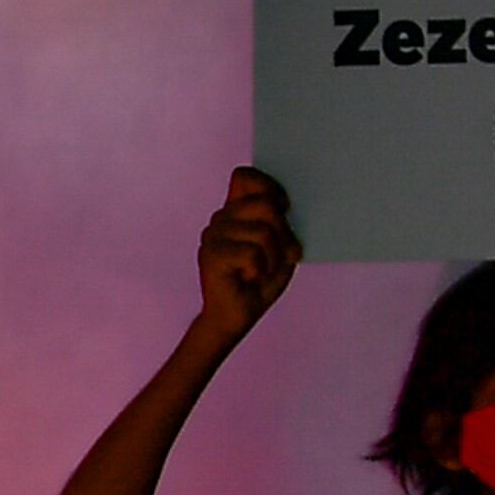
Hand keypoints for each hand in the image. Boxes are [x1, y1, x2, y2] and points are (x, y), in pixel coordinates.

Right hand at [194, 167, 299, 340]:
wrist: (235, 318)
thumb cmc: (258, 282)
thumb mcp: (280, 248)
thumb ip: (280, 224)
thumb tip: (282, 208)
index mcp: (236, 212)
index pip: (245, 177)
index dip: (269, 188)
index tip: (283, 209)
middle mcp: (221, 219)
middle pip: (264, 204)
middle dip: (282, 234)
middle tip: (277, 257)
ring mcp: (213, 235)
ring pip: (263, 232)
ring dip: (272, 259)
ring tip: (259, 272)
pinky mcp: (211, 255)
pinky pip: (252, 253)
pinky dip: (259, 270)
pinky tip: (247, 278)